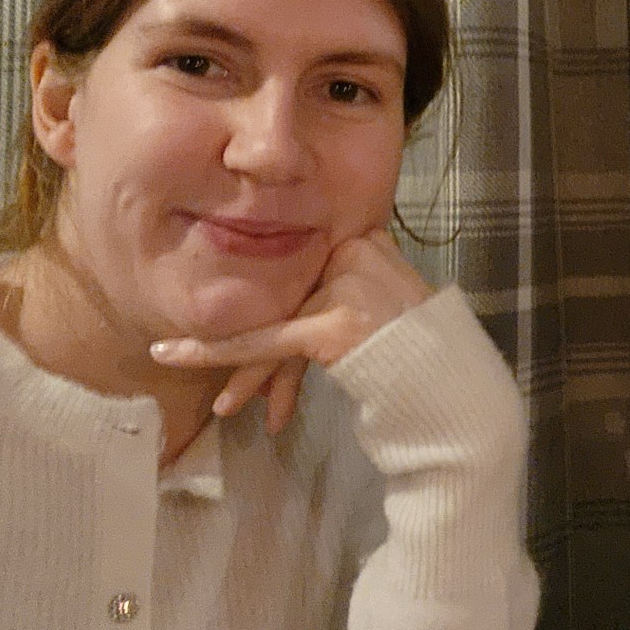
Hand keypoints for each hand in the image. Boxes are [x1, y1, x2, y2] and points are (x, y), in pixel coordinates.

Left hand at [150, 228, 432, 432]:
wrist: (456, 390)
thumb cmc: (423, 355)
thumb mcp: (385, 301)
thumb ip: (348, 280)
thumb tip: (312, 283)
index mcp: (365, 239)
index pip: (301, 275)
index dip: (271, 313)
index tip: (249, 346)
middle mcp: (355, 253)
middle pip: (285, 300)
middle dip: (252, 348)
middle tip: (210, 376)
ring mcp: (346, 287)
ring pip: (273, 322)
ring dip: (234, 362)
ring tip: (185, 374)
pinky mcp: (335, 324)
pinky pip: (269, 342)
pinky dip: (218, 352)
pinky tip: (173, 354)